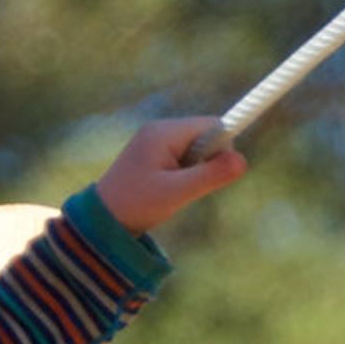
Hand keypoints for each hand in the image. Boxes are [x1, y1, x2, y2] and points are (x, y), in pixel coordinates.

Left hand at [93, 118, 245, 236]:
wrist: (102, 219)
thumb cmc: (136, 204)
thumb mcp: (176, 193)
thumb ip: (210, 176)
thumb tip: (242, 160)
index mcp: (164, 132)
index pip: (213, 124)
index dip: (222, 148)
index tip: (216, 173)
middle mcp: (159, 129)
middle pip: (205, 134)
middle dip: (207, 160)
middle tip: (188, 186)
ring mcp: (155, 140)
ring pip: (196, 147)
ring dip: (195, 169)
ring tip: (174, 189)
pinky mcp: (153, 153)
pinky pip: (184, 155)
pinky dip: (185, 172)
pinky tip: (168, 188)